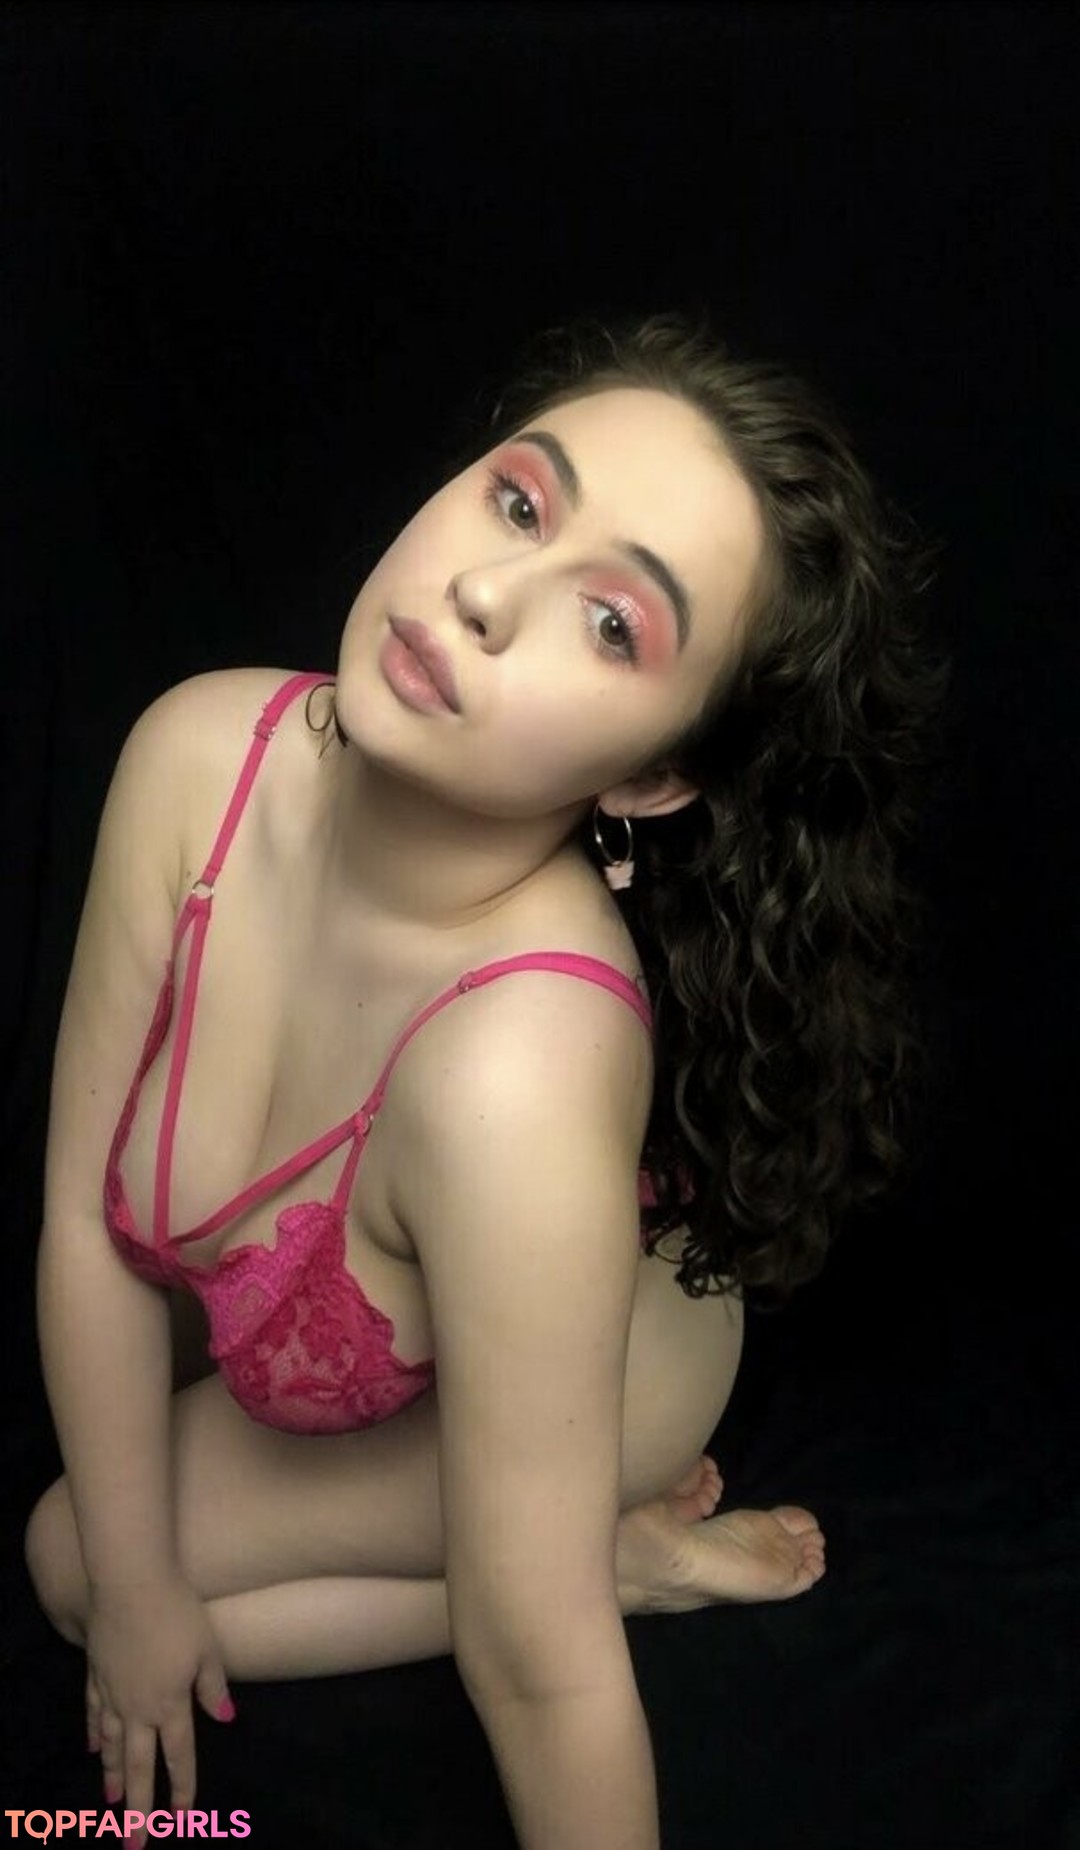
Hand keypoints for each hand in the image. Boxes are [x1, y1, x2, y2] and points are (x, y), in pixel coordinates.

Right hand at [85, 1573, 232, 1840]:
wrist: (130, 1583)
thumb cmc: (177, 1612)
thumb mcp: (207, 1649)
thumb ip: (214, 1687)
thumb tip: (226, 1720)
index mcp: (170, 1704)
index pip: (178, 1756)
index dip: (182, 1789)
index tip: (182, 1818)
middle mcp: (138, 1708)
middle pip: (139, 1765)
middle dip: (140, 1806)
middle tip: (135, 1842)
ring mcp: (112, 1692)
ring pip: (112, 1745)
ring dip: (113, 1776)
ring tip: (113, 1804)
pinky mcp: (96, 1674)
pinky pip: (93, 1714)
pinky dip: (94, 1736)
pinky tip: (92, 1750)